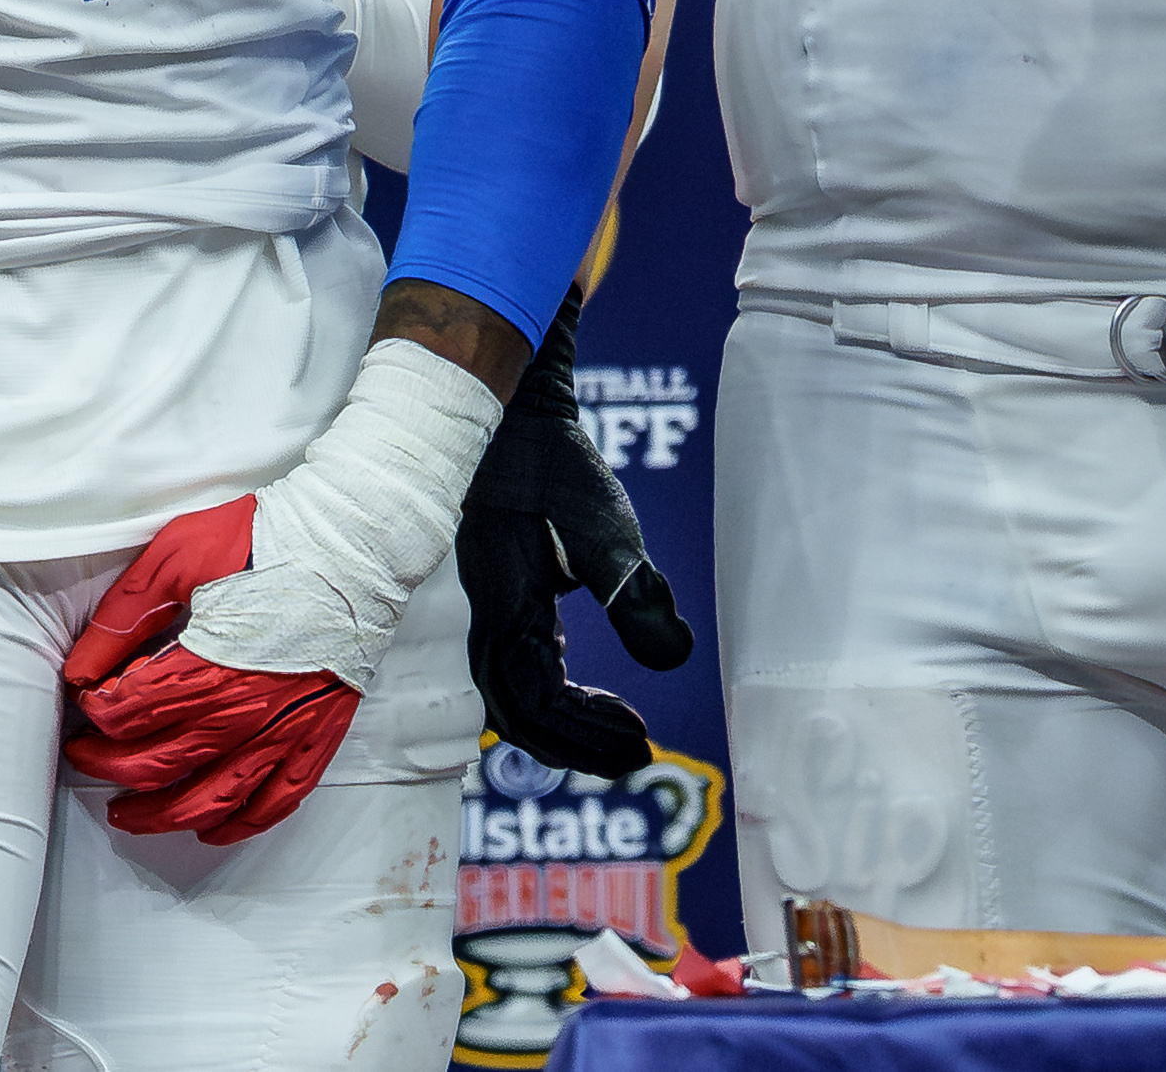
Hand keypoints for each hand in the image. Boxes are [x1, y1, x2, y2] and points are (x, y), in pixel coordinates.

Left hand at [62, 340, 498, 845]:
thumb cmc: (268, 540)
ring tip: (129, 815)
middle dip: (106, 766)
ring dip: (160, 816)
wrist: (358, 538)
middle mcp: (242, 712)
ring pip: (210, 800)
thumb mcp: (178, 555)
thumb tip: (81, 668)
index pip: (125, 716)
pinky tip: (213, 829)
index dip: (93, 713)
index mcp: (204, 668)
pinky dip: (241, 825)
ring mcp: (285, 729)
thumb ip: (124, 616)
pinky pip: (277, 800)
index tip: (87, 700)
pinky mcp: (320, 732)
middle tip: (85, 756)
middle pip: (155, 765)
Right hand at [461, 291, 695, 780]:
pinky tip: (587, 688)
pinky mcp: (501, 590)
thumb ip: (635, 592)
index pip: (535, 701)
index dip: (584, 734)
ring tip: (617, 736)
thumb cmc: (552, 461)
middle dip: (574, 743)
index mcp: (506, 608)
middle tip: (634, 756)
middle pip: (518, 711)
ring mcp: (489, 604)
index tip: (641, 744)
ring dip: (562, 722)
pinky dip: (551, 689)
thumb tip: (676, 661)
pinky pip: (516, 663)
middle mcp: (488, 616)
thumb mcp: (603, 524)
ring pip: (512, 692)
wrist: (511, 408)